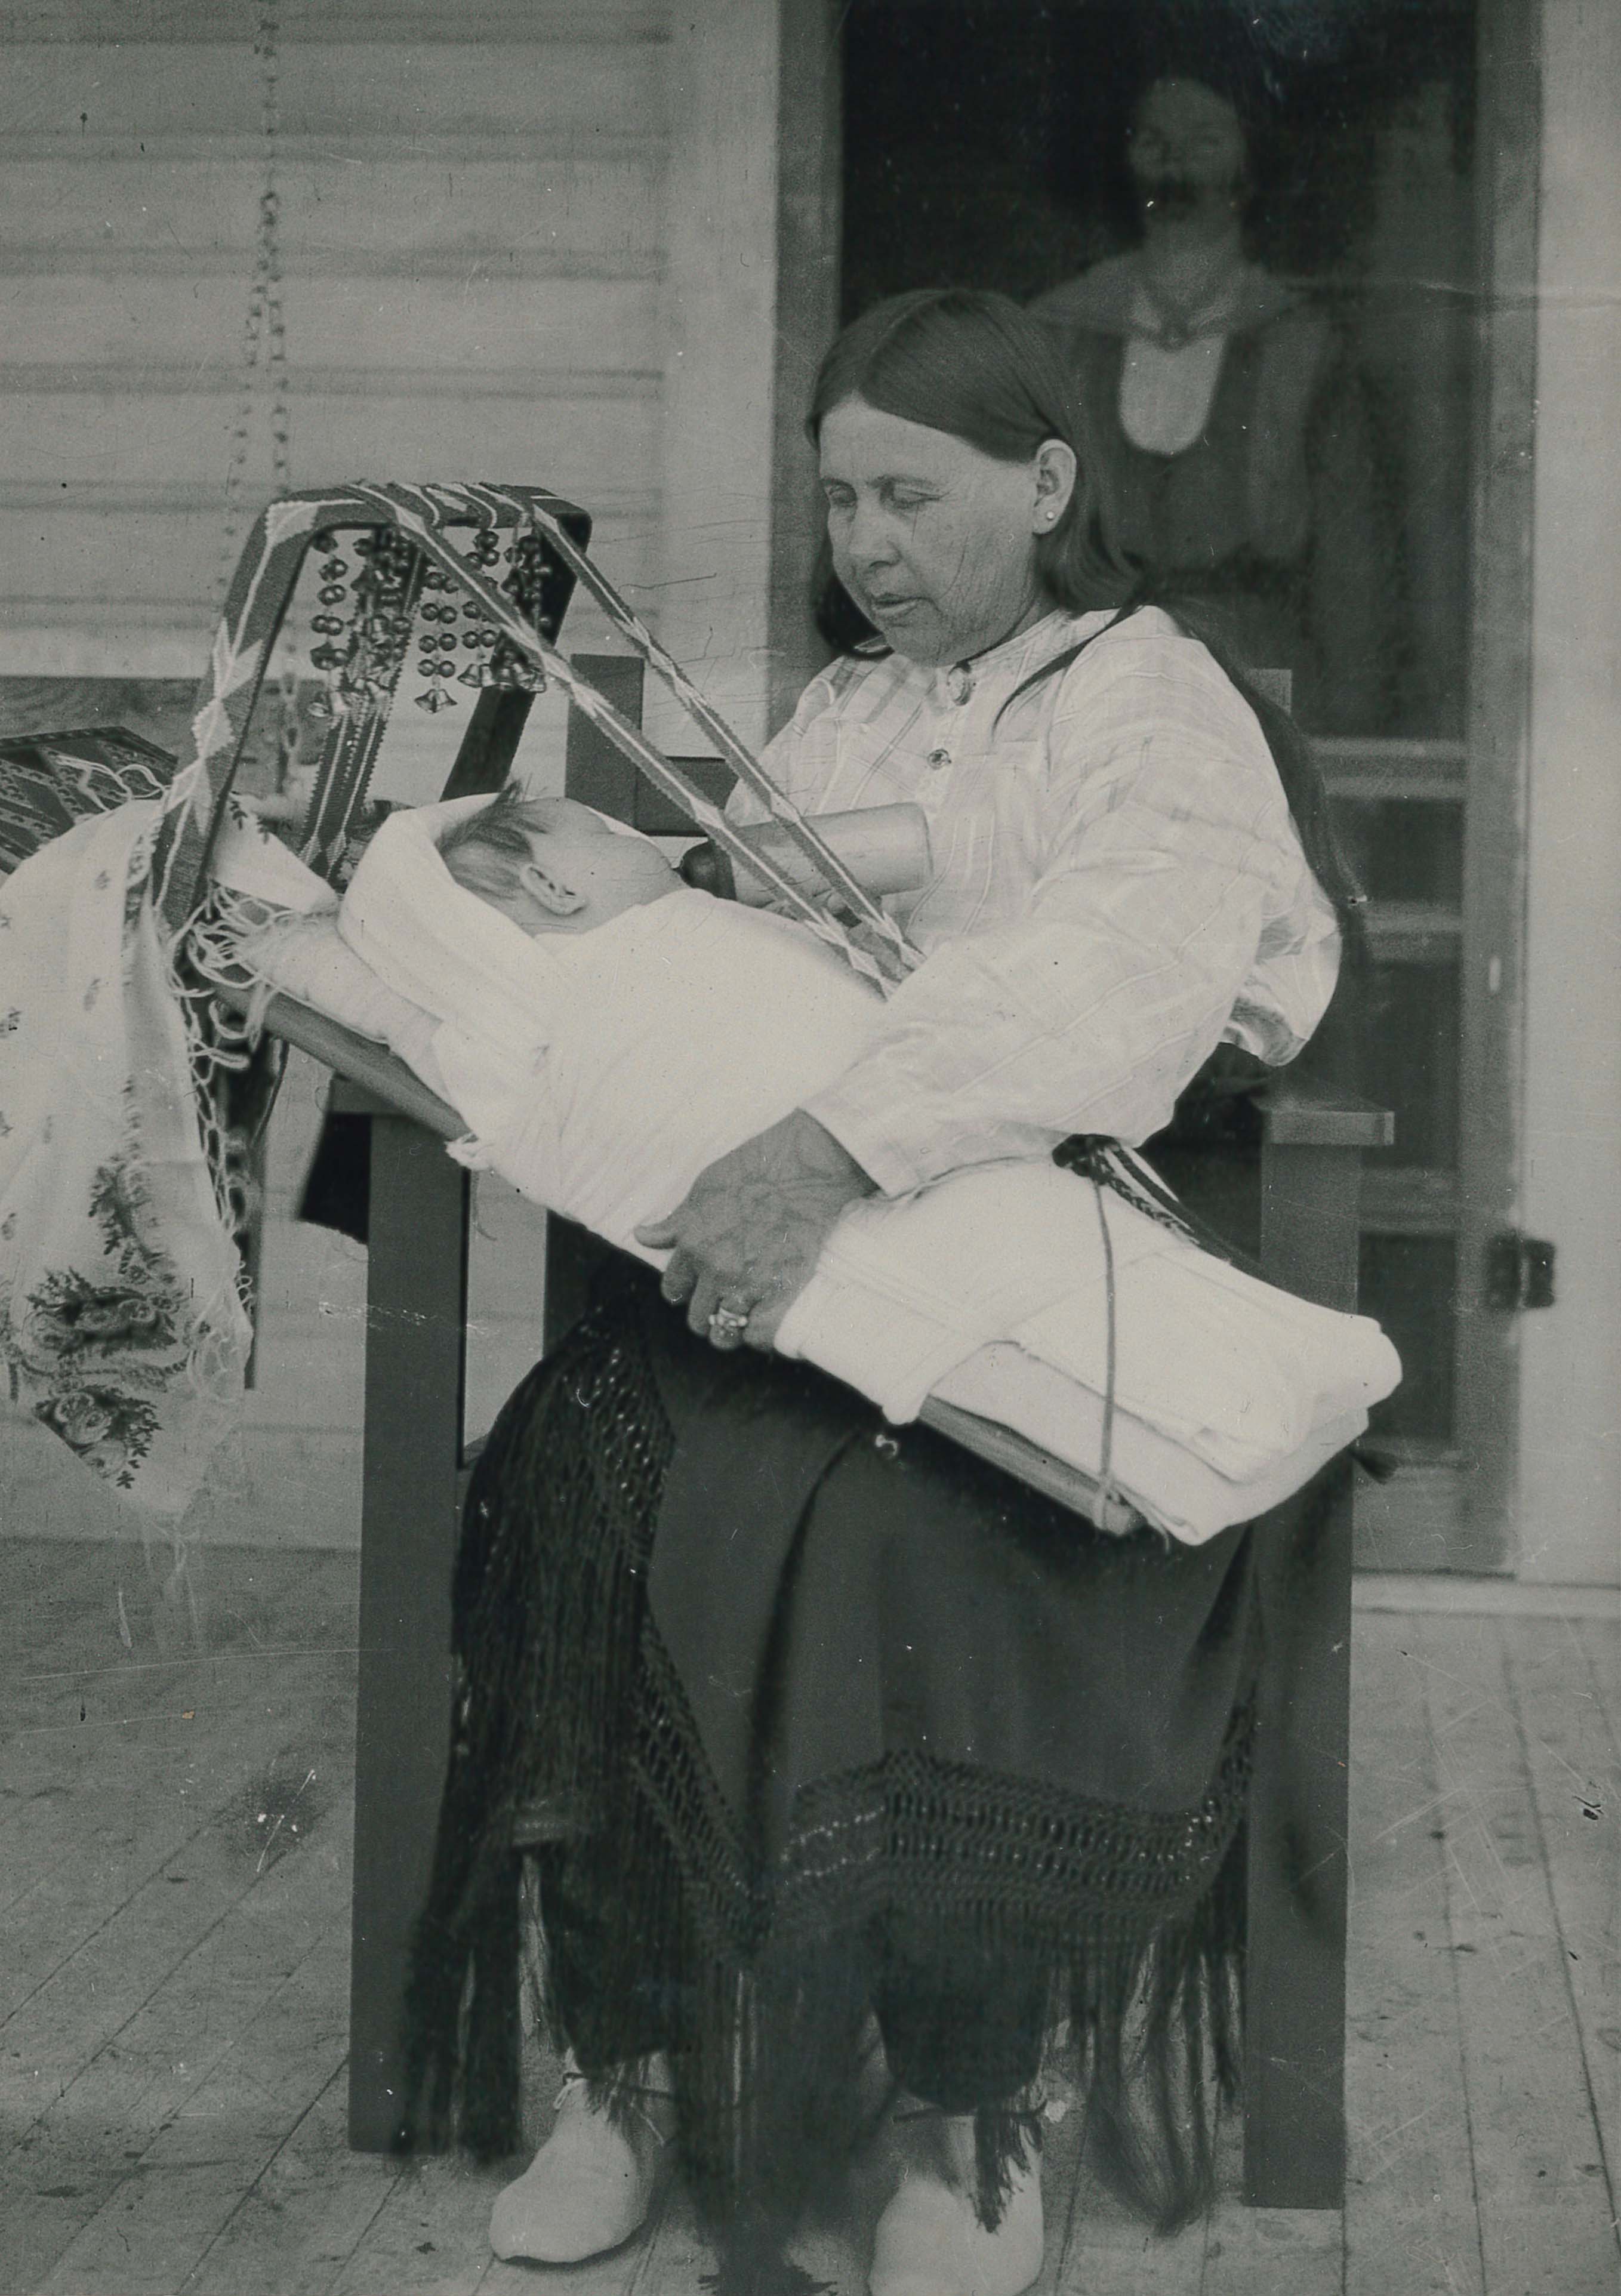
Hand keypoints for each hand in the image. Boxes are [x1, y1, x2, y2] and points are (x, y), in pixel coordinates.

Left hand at [634, 1110, 875, 1350]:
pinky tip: (761, 1327)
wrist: (803, 1169)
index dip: (683, 1292)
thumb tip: (642, 1234)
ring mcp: (748, 1283)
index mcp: (692, 1244)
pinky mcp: (781, 1290)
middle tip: (719, 1307)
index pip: (674, 1287)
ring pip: (725, 1332)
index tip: (693, 1292)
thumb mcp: (703, 1189)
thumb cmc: (755, 1169)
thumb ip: (676, 1221)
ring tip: (738, 1325)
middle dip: (705, 1314)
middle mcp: (715, 1269)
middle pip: (698, 1316)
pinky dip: (758, 1336)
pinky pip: (758, 1334)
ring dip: (729, 1331)